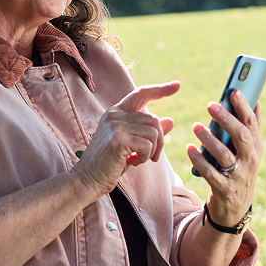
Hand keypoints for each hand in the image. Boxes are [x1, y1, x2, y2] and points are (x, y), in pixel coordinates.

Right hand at [73, 81, 179, 197]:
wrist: (88, 179)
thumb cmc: (110, 164)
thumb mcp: (132, 145)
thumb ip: (148, 132)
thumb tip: (171, 121)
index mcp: (116, 112)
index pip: (141, 94)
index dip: (160, 89)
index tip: (176, 85)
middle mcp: (115, 115)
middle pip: (153, 120)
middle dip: (159, 141)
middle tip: (150, 157)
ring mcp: (115, 125)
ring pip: (153, 133)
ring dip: (151, 151)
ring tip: (137, 159)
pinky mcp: (119, 139)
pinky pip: (148, 146)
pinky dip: (145, 157)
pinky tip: (132, 162)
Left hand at [187, 90, 262, 227]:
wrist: (235, 207)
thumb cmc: (239, 171)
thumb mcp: (248, 152)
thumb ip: (250, 128)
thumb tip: (255, 100)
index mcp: (256, 147)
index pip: (252, 124)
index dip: (244, 107)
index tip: (233, 90)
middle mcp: (251, 161)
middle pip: (241, 137)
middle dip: (227, 119)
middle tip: (210, 105)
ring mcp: (239, 176)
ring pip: (225, 155)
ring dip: (209, 139)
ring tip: (195, 126)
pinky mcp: (225, 189)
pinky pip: (211, 173)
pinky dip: (199, 160)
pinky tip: (189, 148)